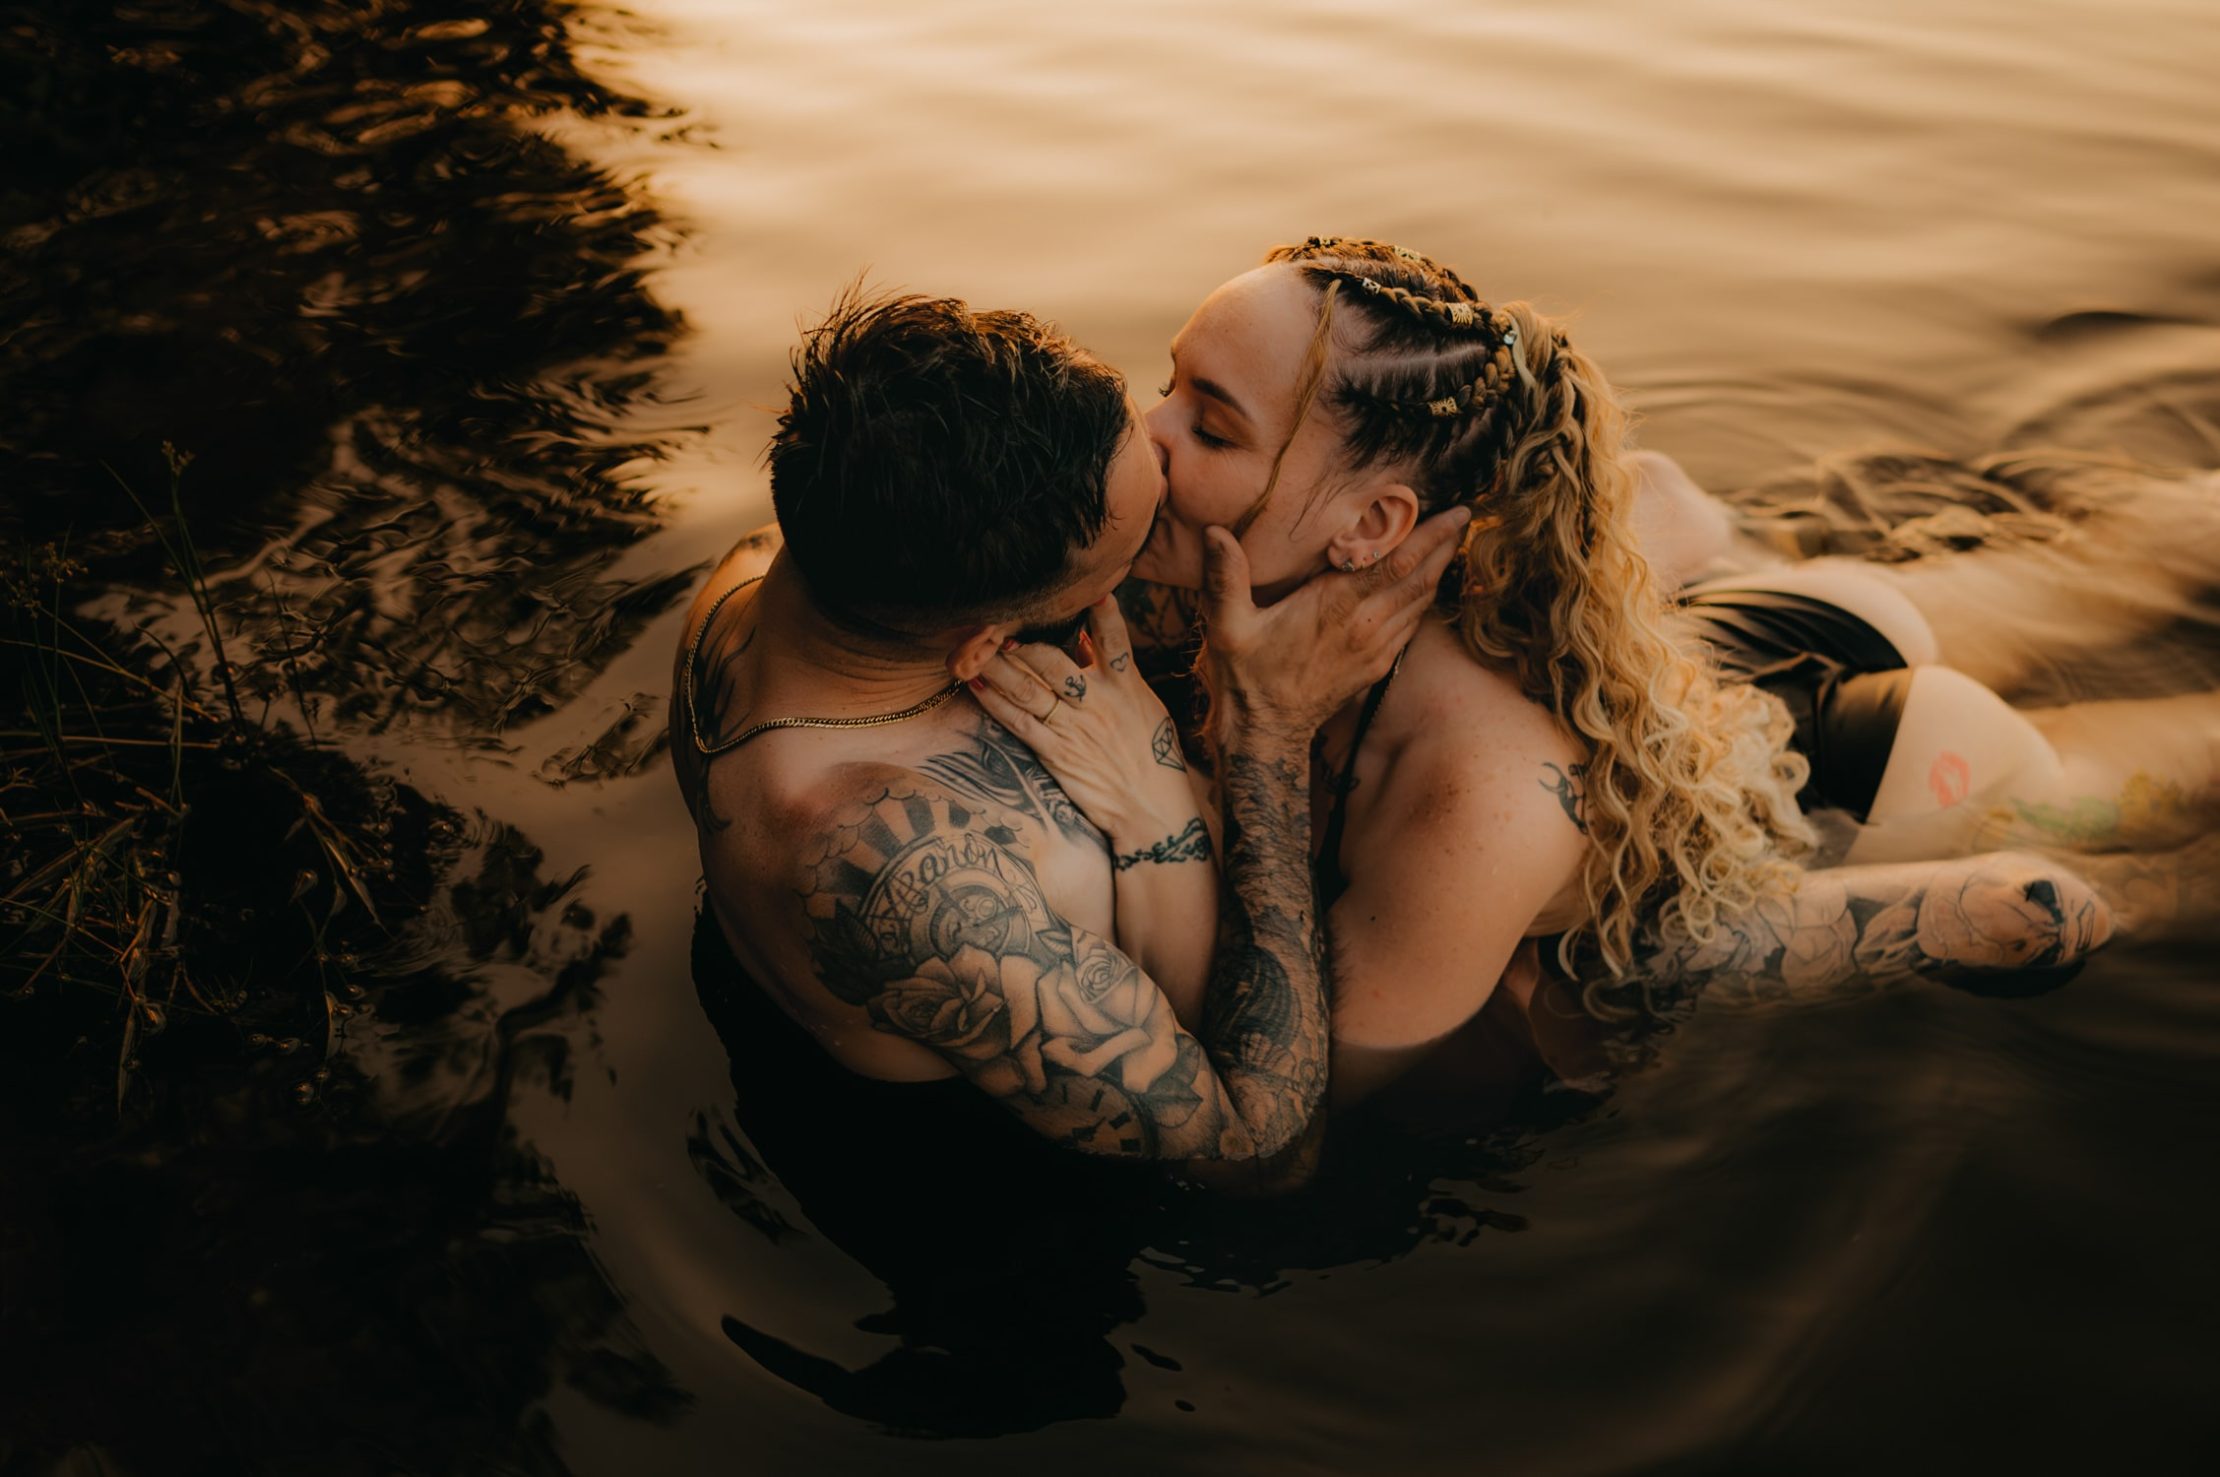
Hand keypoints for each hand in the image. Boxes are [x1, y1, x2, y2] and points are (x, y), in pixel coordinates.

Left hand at [968, 597, 1194, 842]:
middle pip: (1054, 662)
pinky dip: (994, 701)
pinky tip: (975, 684)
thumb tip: (1089, 640)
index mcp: (1126, 687)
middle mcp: (1098, 702)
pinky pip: (1018, 722)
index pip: (1113, 640)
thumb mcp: (1145, 708)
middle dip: (1023, 642)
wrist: (1152, 810)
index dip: (1099, 614)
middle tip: (997, 622)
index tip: (1084, 591)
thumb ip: (1119, 674)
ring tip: (975, 646)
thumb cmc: (1153, 756)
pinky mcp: (1056, 753)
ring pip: (1028, 688)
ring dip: (998, 666)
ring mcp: (1074, 728)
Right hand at [1201, 506, 1471, 739]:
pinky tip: (1425, 587)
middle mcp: (1365, 624)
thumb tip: (1215, 532)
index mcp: (1336, 605)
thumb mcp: (1227, 625)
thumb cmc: (1248, 675)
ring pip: (1421, 601)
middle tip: (1464, 517)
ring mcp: (1376, 647)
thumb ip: (1224, 577)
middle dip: (1445, 545)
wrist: (1268, 732)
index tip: (1456, 512)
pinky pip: (1412, 625)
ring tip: (1451, 543)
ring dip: (1439, 570)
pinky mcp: (1377, 665)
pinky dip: (1424, 600)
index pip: (1396, 562)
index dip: (1430, 535)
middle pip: (1420, 577)